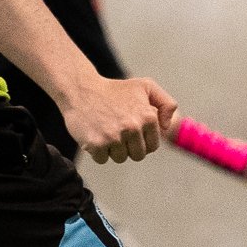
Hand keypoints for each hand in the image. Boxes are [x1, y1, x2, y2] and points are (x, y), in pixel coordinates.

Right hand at [61, 76, 177, 164]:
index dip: (142, 140)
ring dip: (113, 149)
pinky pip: (103, 160)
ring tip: (106, 130)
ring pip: (121, 159)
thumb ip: (165, 103)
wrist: (80, 89)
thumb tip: (166, 127)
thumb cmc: (114, 90)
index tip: (132, 130)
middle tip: (118, 130)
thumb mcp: (145, 87)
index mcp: (148, 117)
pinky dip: (98, 151)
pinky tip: (95, 133)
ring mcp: (114, 137)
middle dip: (129, 146)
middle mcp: (133, 128)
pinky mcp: (97, 144)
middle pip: (138, 155)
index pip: (152, 146)